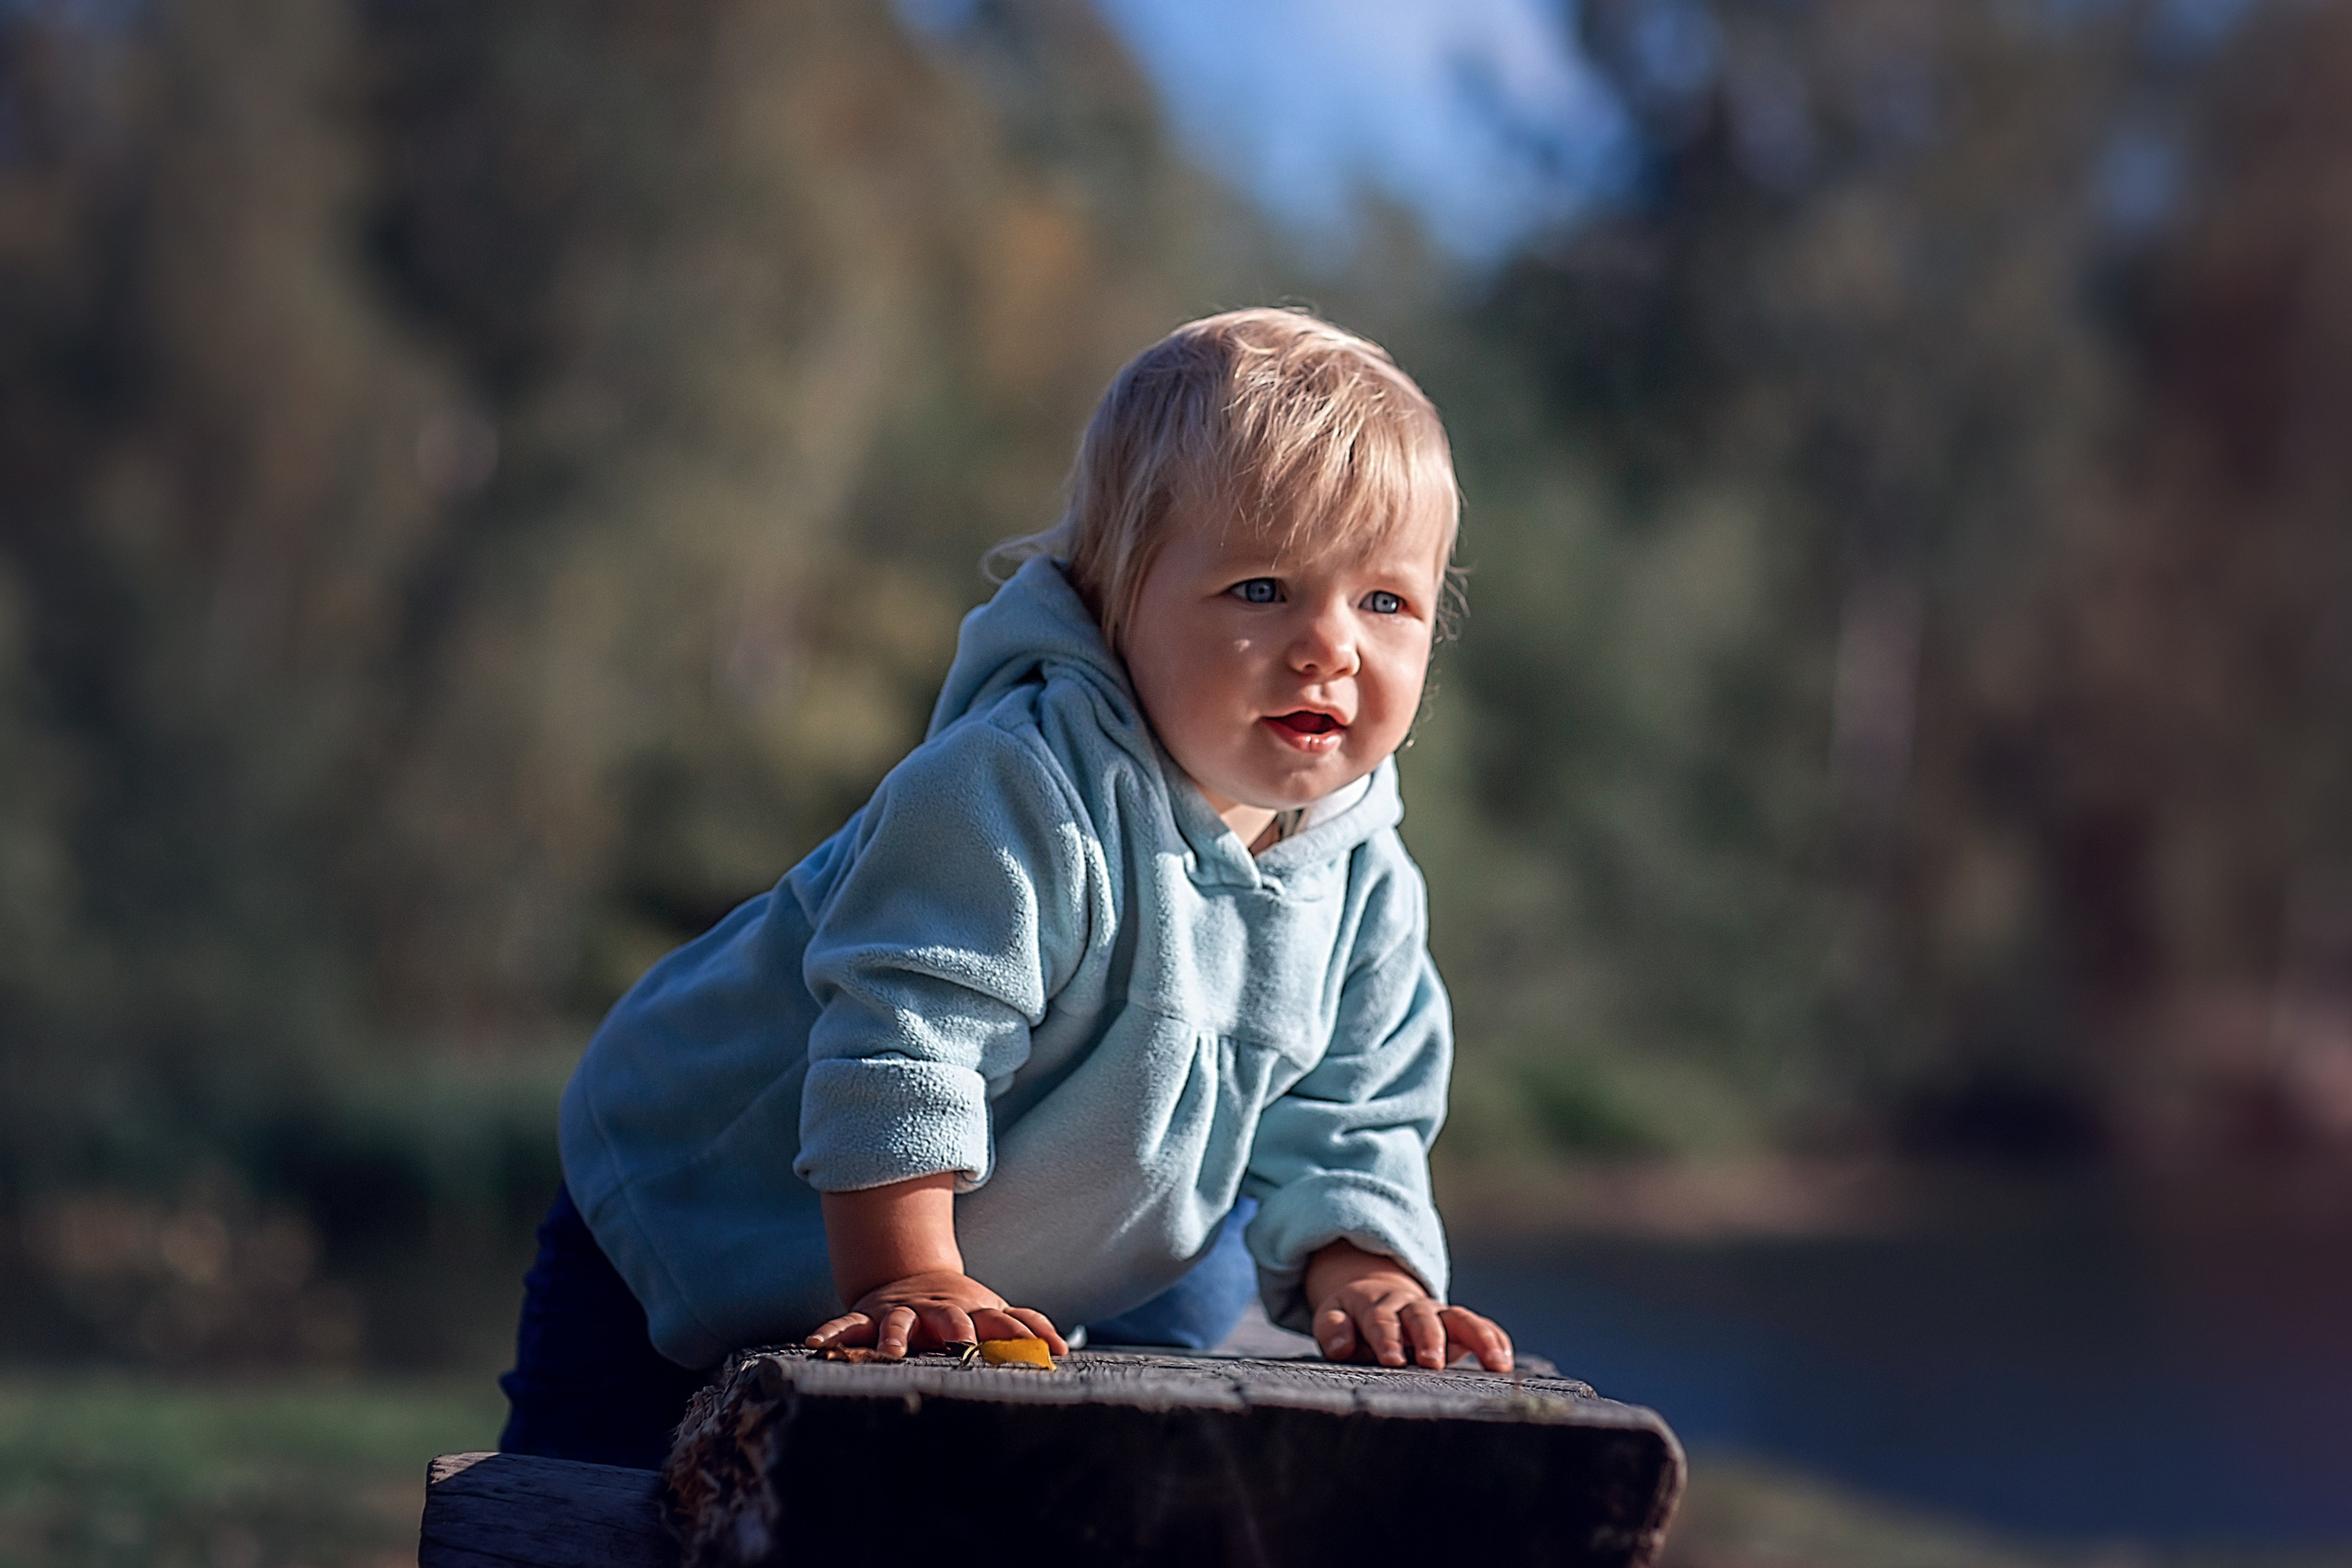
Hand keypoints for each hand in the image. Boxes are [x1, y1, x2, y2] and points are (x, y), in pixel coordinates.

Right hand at [806, 1269, 1068, 1359]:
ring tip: (888, 1353)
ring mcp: (903, 1312)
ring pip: (897, 1322)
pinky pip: (846, 1325)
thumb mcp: (994, 1313)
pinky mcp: (870, 1317)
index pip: (1003, 1322)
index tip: (1039, 1356)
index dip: (1021, 1337)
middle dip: (956, 1330)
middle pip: (951, 1318)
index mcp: (973, 1312)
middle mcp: (938, 1311)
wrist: (912, 1278)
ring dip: (893, 1336)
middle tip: (963, 1345)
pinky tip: (814, 1344)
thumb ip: (1026, 1330)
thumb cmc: (963, 1309)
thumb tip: (1064, 1351)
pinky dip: (831, 1333)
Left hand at [1306, 1239, 1512, 1372]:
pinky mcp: (1456, 1324)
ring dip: (1478, 1338)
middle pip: (1422, 1318)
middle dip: (1429, 1338)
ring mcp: (1437, 1314)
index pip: (1381, 1322)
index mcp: (1376, 1306)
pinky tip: (1505, 1360)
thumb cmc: (1351, 1319)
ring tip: (1496, 1363)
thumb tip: (1341, 1345)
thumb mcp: (1332, 1317)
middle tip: (1433, 1362)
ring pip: (1460, 1319)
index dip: (1387, 1340)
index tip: (1392, 1360)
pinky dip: (1494, 1339)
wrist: (1375, 1294)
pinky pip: (1479, 1327)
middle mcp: (1410, 1307)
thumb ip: (1333, 1330)